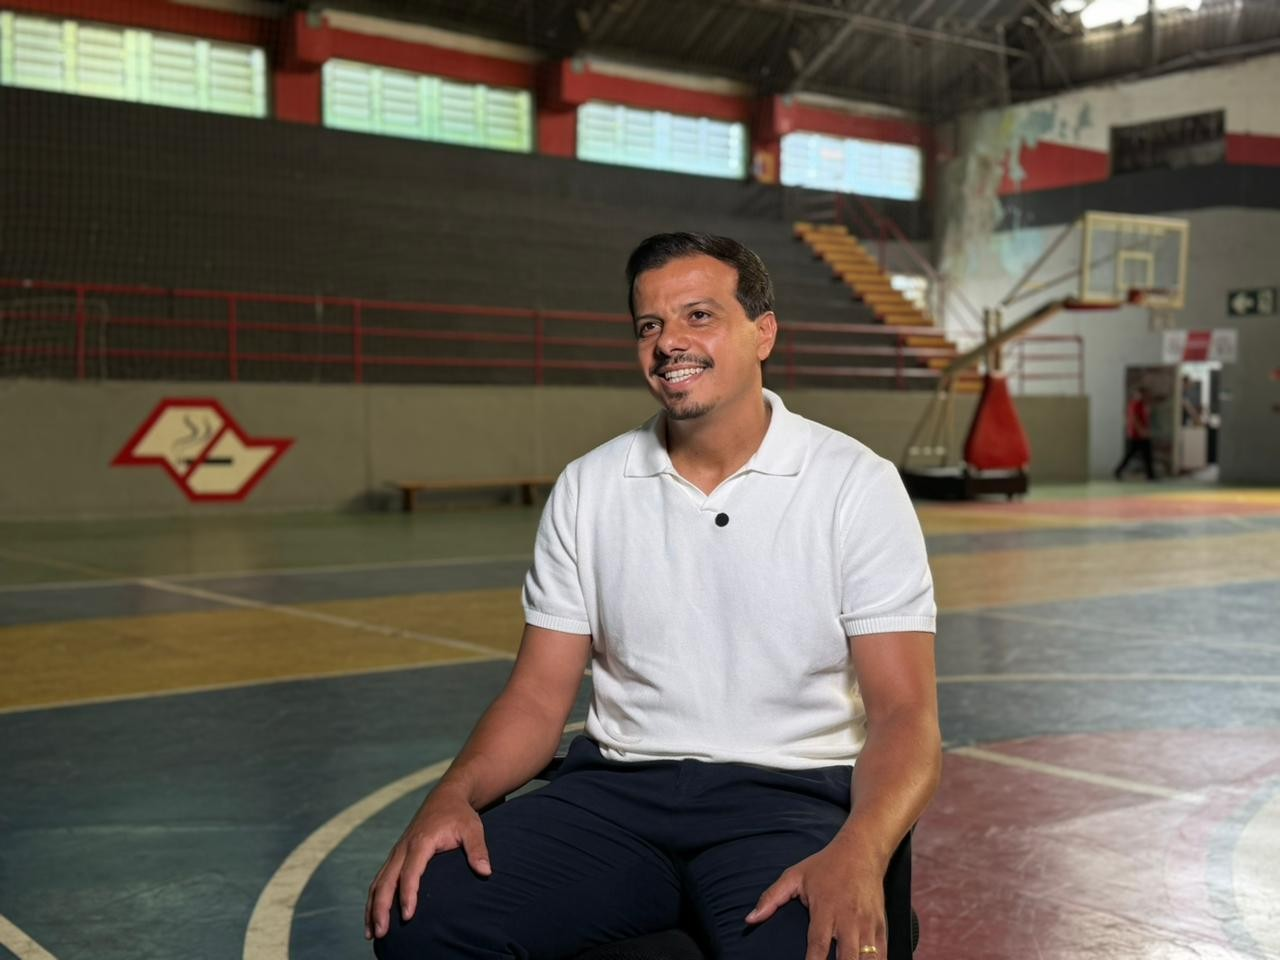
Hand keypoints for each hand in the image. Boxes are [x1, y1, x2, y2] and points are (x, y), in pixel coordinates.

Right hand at [364, 786, 491, 939]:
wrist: (446, 796)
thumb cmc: (460, 814)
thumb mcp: (473, 827)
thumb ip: (478, 849)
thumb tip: (485, 872)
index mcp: (421, 841)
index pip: (411, 872)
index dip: (408, 894)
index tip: (408, 916)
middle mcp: (404, 847)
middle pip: (387, 880)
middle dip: (381, 907)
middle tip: (380, 933)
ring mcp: (397, 852)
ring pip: (379, 882)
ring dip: (373, 907)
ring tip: (370, 933)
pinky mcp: (396, 856)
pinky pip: (380, 879)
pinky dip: (374, 898)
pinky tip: (372, 916)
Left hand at [745, 840, 885, 959]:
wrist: (862, 850)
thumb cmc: (825, 865)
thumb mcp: (794, 876)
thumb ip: (771, 898)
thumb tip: (749, 919)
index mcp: (825, 911)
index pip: (818, 946)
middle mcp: (848, 920)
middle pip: (847, 958)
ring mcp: (868, 925)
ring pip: (868, 959)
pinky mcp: (882, 926)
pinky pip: (882, 954)